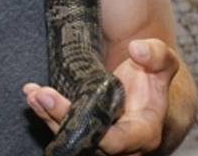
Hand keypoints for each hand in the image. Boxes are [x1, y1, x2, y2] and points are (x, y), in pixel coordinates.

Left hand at [24, 39, 178, 154]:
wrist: (146, 96)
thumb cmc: (154, 81)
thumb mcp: (164, 63)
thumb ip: (157, 54)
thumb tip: (137, 50)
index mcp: (144, 133)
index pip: (115, 142)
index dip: (91, 130)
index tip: (68, 106)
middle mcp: (122, 147)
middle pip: (86, 142)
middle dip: (59, 119)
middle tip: (40, 95)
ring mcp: (101, 145)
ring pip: (70, 140)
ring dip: (48, 117)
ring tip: (33, 93)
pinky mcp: (85, 136)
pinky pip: (64, 131)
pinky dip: (47, 114)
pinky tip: (33, 94)